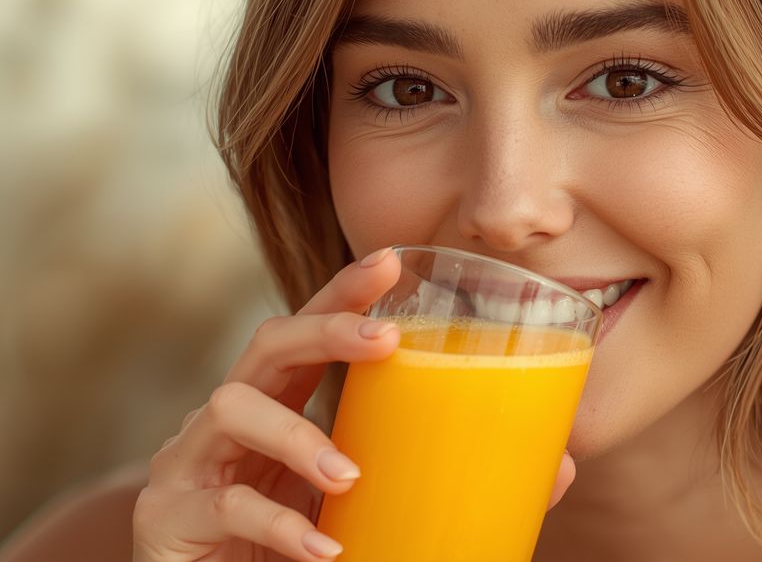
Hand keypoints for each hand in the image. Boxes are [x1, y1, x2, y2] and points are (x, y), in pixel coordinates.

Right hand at [131, 247, 577, 560]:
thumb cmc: (297, 539)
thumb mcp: (369, 503)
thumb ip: (443, 480)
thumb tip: (560, 467)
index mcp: (282, 403)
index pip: (311, 330)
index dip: (343, 290)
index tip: (391, 259)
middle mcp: (231, 416)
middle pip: (267, 343)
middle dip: (325, 326)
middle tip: (385, 337)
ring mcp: (192, 460)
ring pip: (234, 409)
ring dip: (296, 435)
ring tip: (347, 473)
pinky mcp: (169, 512)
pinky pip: (226, 505)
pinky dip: (279, 525)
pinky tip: (326, 548)